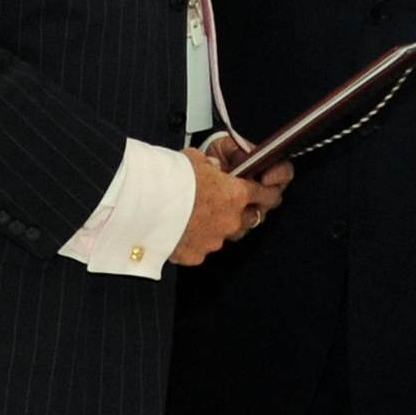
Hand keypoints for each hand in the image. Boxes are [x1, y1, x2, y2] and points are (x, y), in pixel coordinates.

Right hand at [171, 144, 288, 265]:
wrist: (145, 202)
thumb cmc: (169, 178)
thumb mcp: (196, 159)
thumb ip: (211, 167)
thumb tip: (211, 168)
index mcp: (236, 194)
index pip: (267, 194)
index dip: (270, 192)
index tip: (269, 192)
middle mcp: (231, 220)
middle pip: (251, 218)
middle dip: (243, 211)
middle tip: (227, 202)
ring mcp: (215, 240)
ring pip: (226, 234)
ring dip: (218, 226)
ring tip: (199, 216)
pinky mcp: (197, 255)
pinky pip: (203, 248)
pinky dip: (196, 240)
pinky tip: (182, 229)